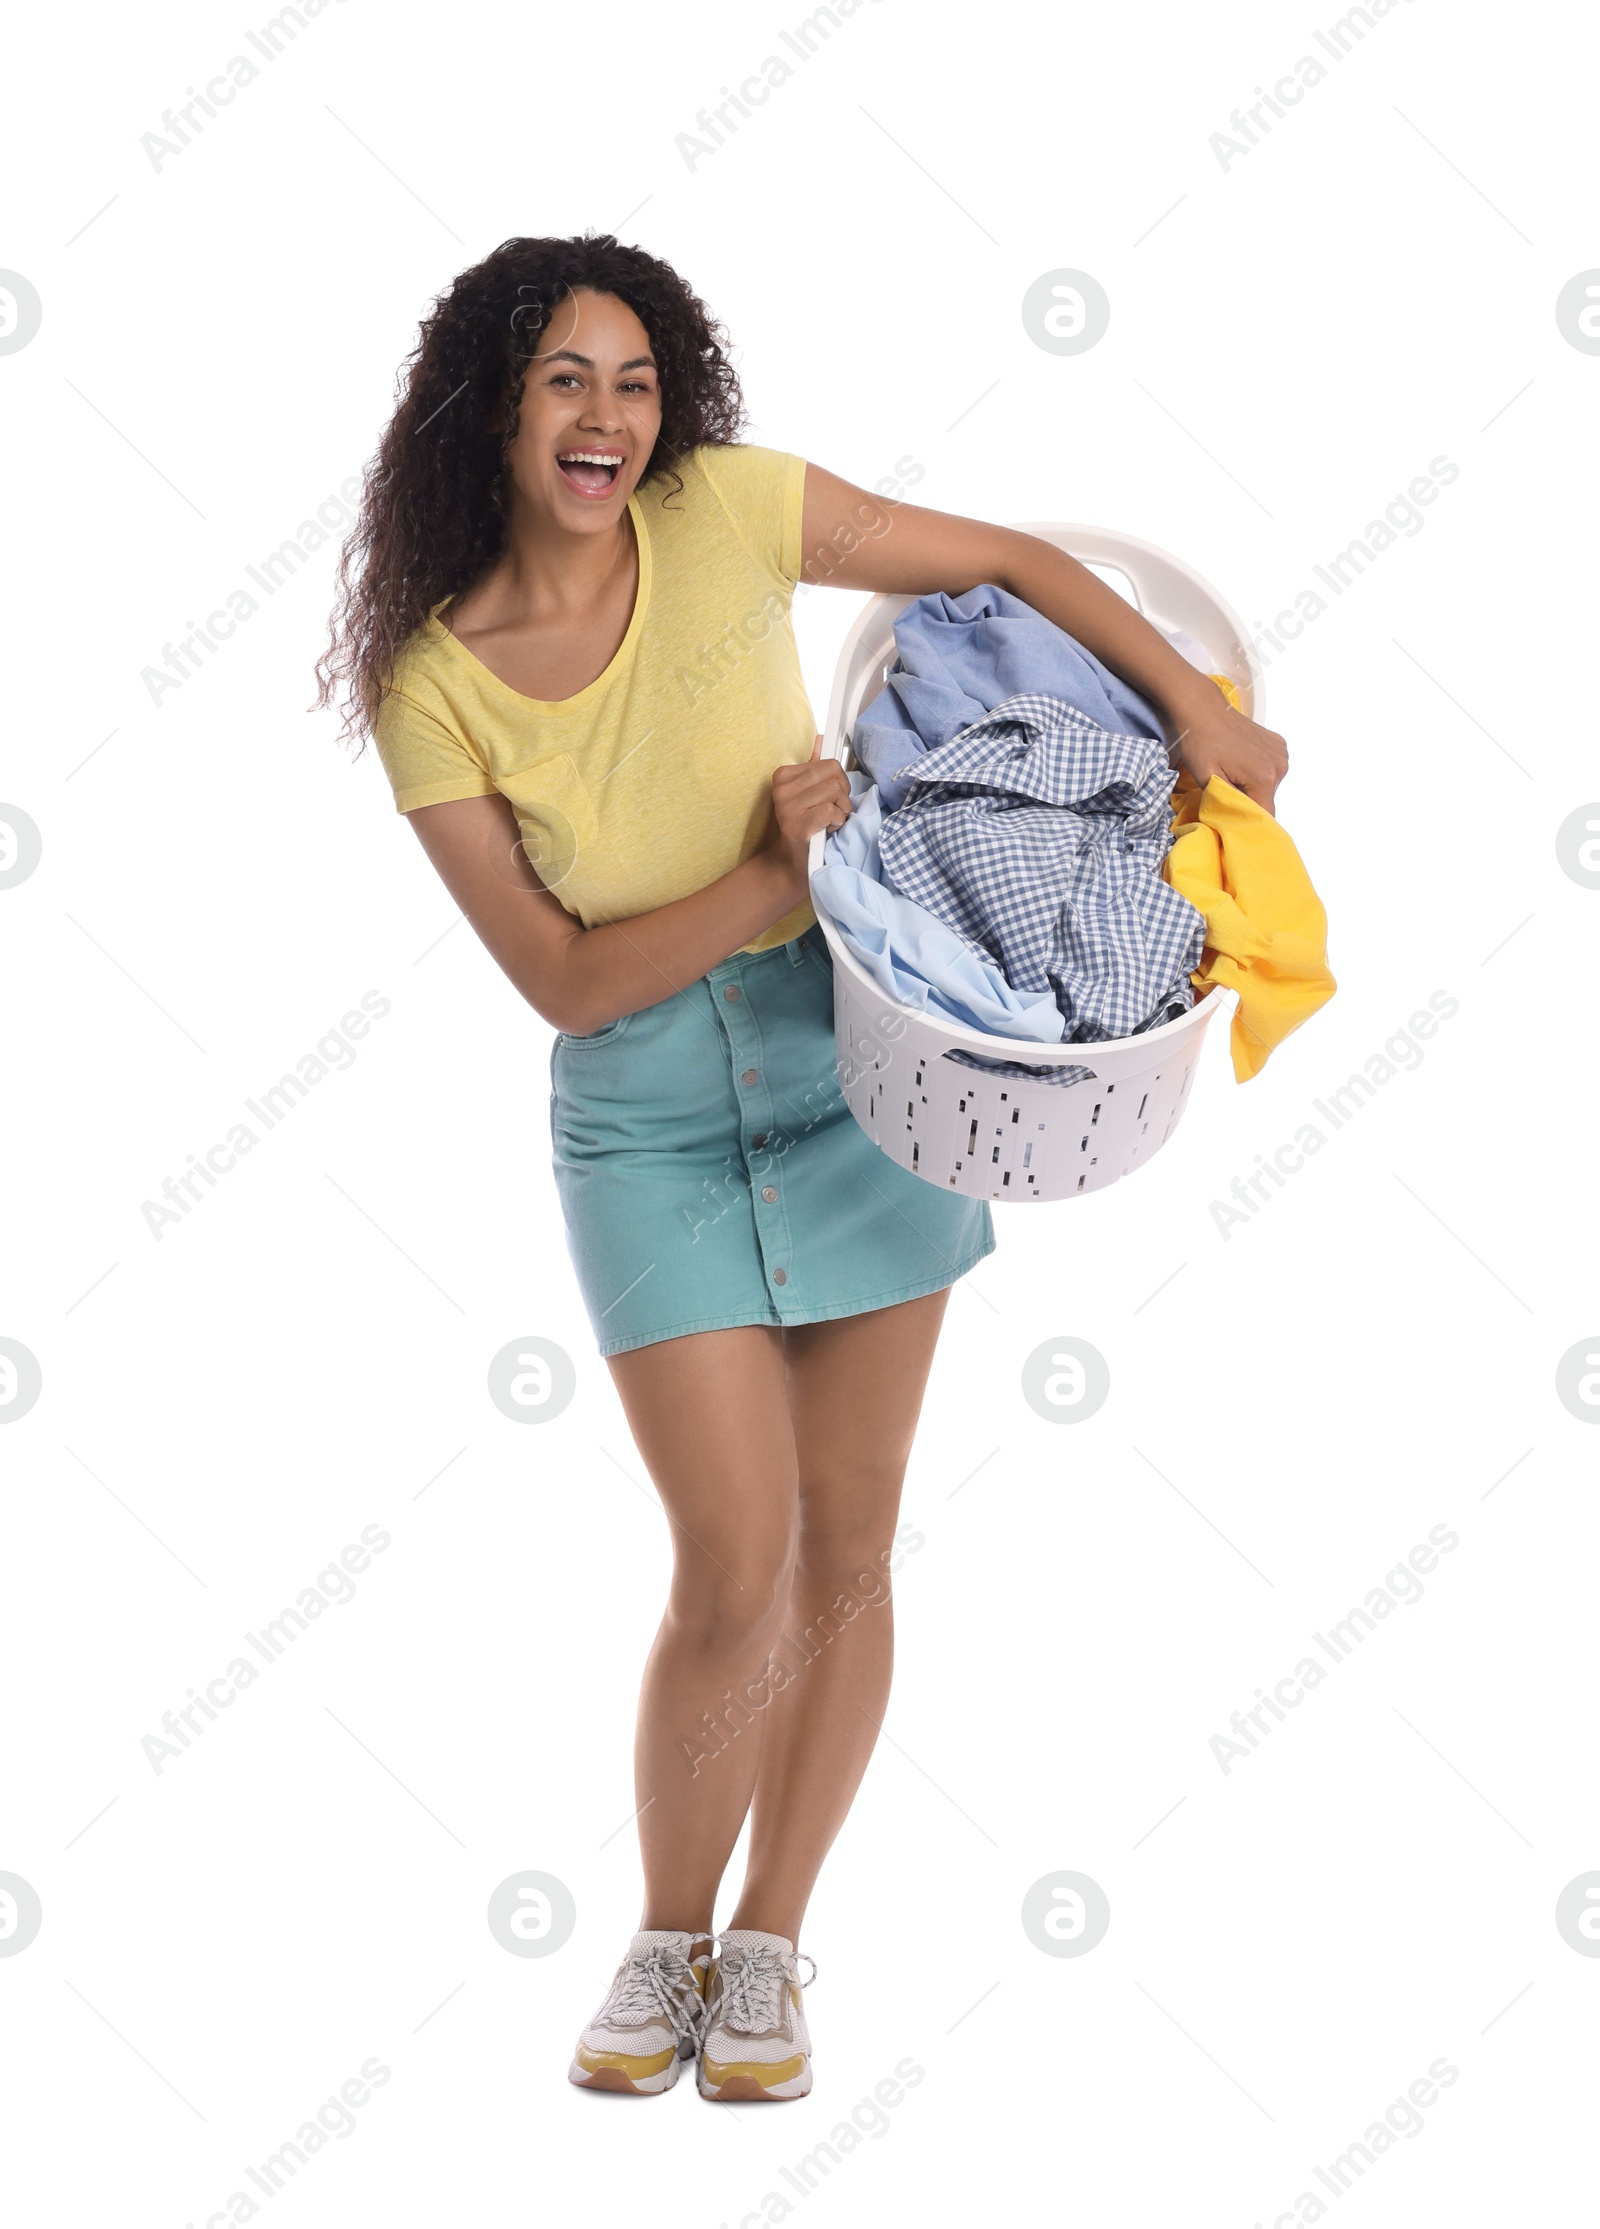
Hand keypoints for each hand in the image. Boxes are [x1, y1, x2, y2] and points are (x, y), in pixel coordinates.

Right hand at [761, 736, 851, 894]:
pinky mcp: (797, 825)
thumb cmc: (804, 825)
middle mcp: (782, 790)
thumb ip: (812, 767)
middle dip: (842, 794)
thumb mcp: (806, 793)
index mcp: (783, 776)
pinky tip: (829, 828)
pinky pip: (831, 810)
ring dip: (841, 809)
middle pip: (833, 775)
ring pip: (834, 792)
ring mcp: (788, 808)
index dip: (838, 781)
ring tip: (831, 820)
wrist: (792, 862)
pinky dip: (837, 820)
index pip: (827, 764)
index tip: (830, 796)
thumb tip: (820, 739)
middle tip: (834, 810)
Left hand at [1170, 696, 1287, 815]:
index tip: (1233, 820)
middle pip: (1267, 800)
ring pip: (1269, 785)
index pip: (1264, 815)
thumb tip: (1239, 820)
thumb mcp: (1207, 780)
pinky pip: (1271, 769)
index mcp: (1263, 778)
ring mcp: (1281, 753)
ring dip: (1253, 786)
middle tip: (1226, 792)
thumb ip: (1228, 803)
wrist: (1203, 710)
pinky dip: (1258, 770)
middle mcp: (1278, 766)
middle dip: (1248, 801)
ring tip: (1232, 773)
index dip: (1248, 821)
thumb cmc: (1200, 743)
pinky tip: (1241, 761)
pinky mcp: (1278, 744)